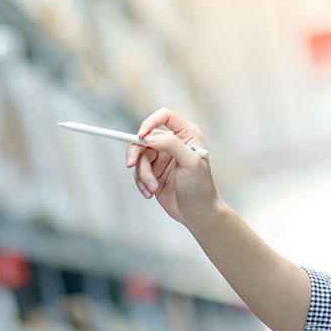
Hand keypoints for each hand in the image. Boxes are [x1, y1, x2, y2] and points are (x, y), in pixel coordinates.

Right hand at [125, 107, 218, 224]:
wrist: (196, 213)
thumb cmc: (199, 187)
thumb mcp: (189, 163)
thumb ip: (171, 145)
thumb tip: (149, 137)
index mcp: (187, 135)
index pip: (164, 117)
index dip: (150, 122)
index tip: (141, 136)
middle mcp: (173, 143)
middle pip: (145, 137)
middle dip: (136, 153)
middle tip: (130, 164)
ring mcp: (162, 157)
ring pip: (139, 157)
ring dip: (142, 174)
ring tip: (153, 188)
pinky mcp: (153, 171)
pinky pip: (137, 171)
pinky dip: (141, 182)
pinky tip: (150, 193)